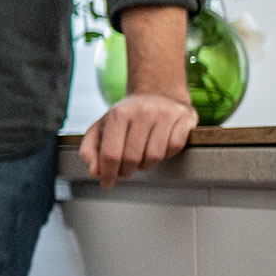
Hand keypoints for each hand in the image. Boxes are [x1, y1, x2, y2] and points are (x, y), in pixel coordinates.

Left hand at [80, 92, 194, 187]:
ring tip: (141, 156)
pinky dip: (166, 154)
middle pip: (132, 158)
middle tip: (125, 169)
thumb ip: (91, 149)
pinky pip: (174, 149)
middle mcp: (142, 112)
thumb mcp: (102, 127)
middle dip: (126, 170)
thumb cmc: (126, 115)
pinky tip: (160, 146)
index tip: (107, 183)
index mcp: (118, 114)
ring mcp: (165, 114)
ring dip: (146, 164)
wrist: (157, 92)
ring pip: (154, 157)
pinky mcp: (184, 118)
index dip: (108, 173)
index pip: (111, 153)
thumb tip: (95, 171)